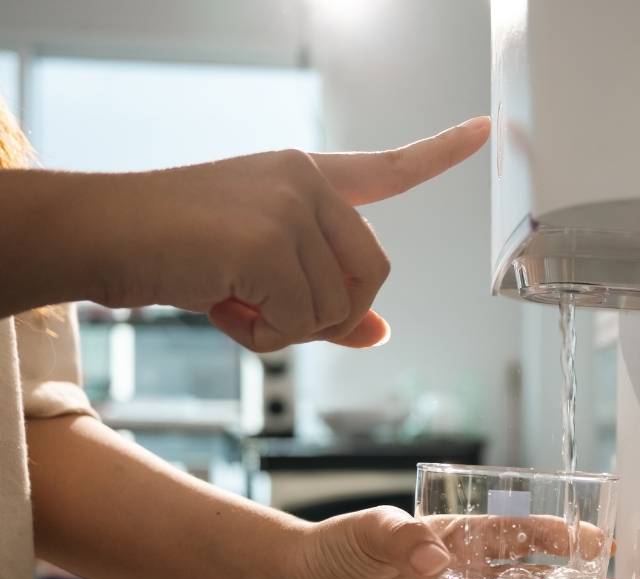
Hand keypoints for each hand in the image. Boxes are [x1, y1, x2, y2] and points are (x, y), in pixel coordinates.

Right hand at [80, 117, 490, 351]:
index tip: (488, 130)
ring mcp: (288, 204)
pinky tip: (221, 305)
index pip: (386, 169)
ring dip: (284, 330)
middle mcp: (304, 180)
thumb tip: (380, 333)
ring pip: (335, 308)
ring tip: (231, 301)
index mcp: (306, 179)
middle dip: (329, 316)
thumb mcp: (262, 280)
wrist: (101, 236)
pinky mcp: (267, 237)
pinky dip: (263, 336)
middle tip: (268, 313)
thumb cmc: (181, 256)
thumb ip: (324, 303)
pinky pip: (299, 321)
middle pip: (372, 276)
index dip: (439, 155)